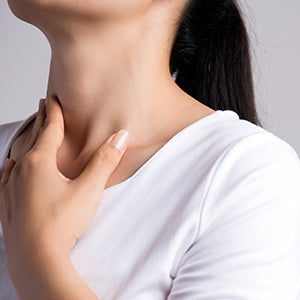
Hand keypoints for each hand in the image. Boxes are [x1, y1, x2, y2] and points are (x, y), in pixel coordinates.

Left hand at [0, 95, 128, 290]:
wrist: (35, 257)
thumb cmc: (61, 222)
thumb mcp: (89, 189)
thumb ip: (105, 161)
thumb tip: (120, 136)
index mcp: (40, 163)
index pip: (50, 130)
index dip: (55, 113)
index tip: (54, 99)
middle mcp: (21, 171)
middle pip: (33, 138)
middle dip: (41, 121)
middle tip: (42, 107)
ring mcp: (11, 188)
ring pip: (18, 157)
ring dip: (27, 143)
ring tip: (30, 135)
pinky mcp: (7, 204)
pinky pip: (6, 177)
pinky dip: (11, 166)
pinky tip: (10, 167)